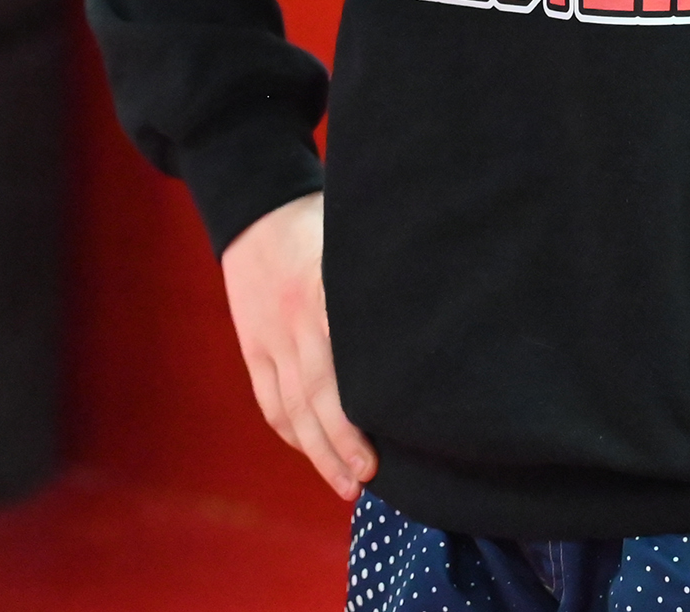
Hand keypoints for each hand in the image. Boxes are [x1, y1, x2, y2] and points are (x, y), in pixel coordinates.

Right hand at [219, 192, 375, 501]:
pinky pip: (269, 399)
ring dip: (318, 451)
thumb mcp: (359, 238)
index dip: (365, 403)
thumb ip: (385, 276)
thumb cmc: (323, 219)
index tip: (393, 435)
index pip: (348, 356)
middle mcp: (296, 318)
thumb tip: (436, 303)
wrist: (255, 204)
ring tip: (346, 485)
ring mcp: (269, 336)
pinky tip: (312, 451)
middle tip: (371, 479)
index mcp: (326, 287)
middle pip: (318, 394)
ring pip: (292, 406)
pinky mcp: (253, 345)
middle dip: (342, 443)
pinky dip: (291, 431)